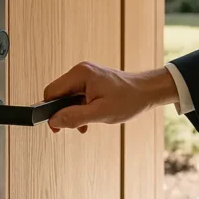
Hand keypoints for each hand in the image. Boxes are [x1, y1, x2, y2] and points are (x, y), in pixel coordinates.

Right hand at [42, 63, 178, 132]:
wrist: (147, 92)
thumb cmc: (129, 99)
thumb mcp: (101, 113)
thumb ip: (75, 117)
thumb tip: (54, 121)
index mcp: (80, 74)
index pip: (52, 92)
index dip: (50, 111)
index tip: (57, 127)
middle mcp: (81, 71)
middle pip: (58, 94)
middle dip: (64, 113)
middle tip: (76, 127)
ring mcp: (86, 75)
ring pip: (67, 97)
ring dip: (73, 112)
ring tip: (86, 124)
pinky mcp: (91, 81)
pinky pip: (77, 96)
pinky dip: (80, 108)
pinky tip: (90, 119)